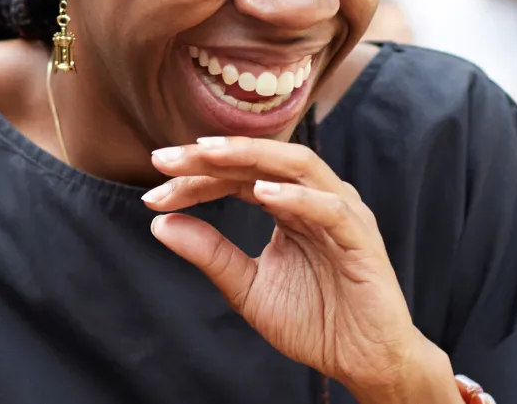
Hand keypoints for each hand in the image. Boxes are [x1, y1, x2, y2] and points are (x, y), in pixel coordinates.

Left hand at [143, 137, 454, 401]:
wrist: (364, 362)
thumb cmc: (314, 321)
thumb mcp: (247, 287)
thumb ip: (210, 253)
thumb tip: (158, 223)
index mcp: (288, 205)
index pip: (235, 176)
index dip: (192, 179)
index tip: (152, 192)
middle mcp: (315, 199)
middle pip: (261, 160)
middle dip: (211, 155)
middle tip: (164, 158)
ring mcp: (342, 215)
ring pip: (298, 166)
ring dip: (250, 157)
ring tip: (207, 154)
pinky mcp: (362, 242)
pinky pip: (331, 210)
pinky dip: (297, 198)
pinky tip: (261, 194)